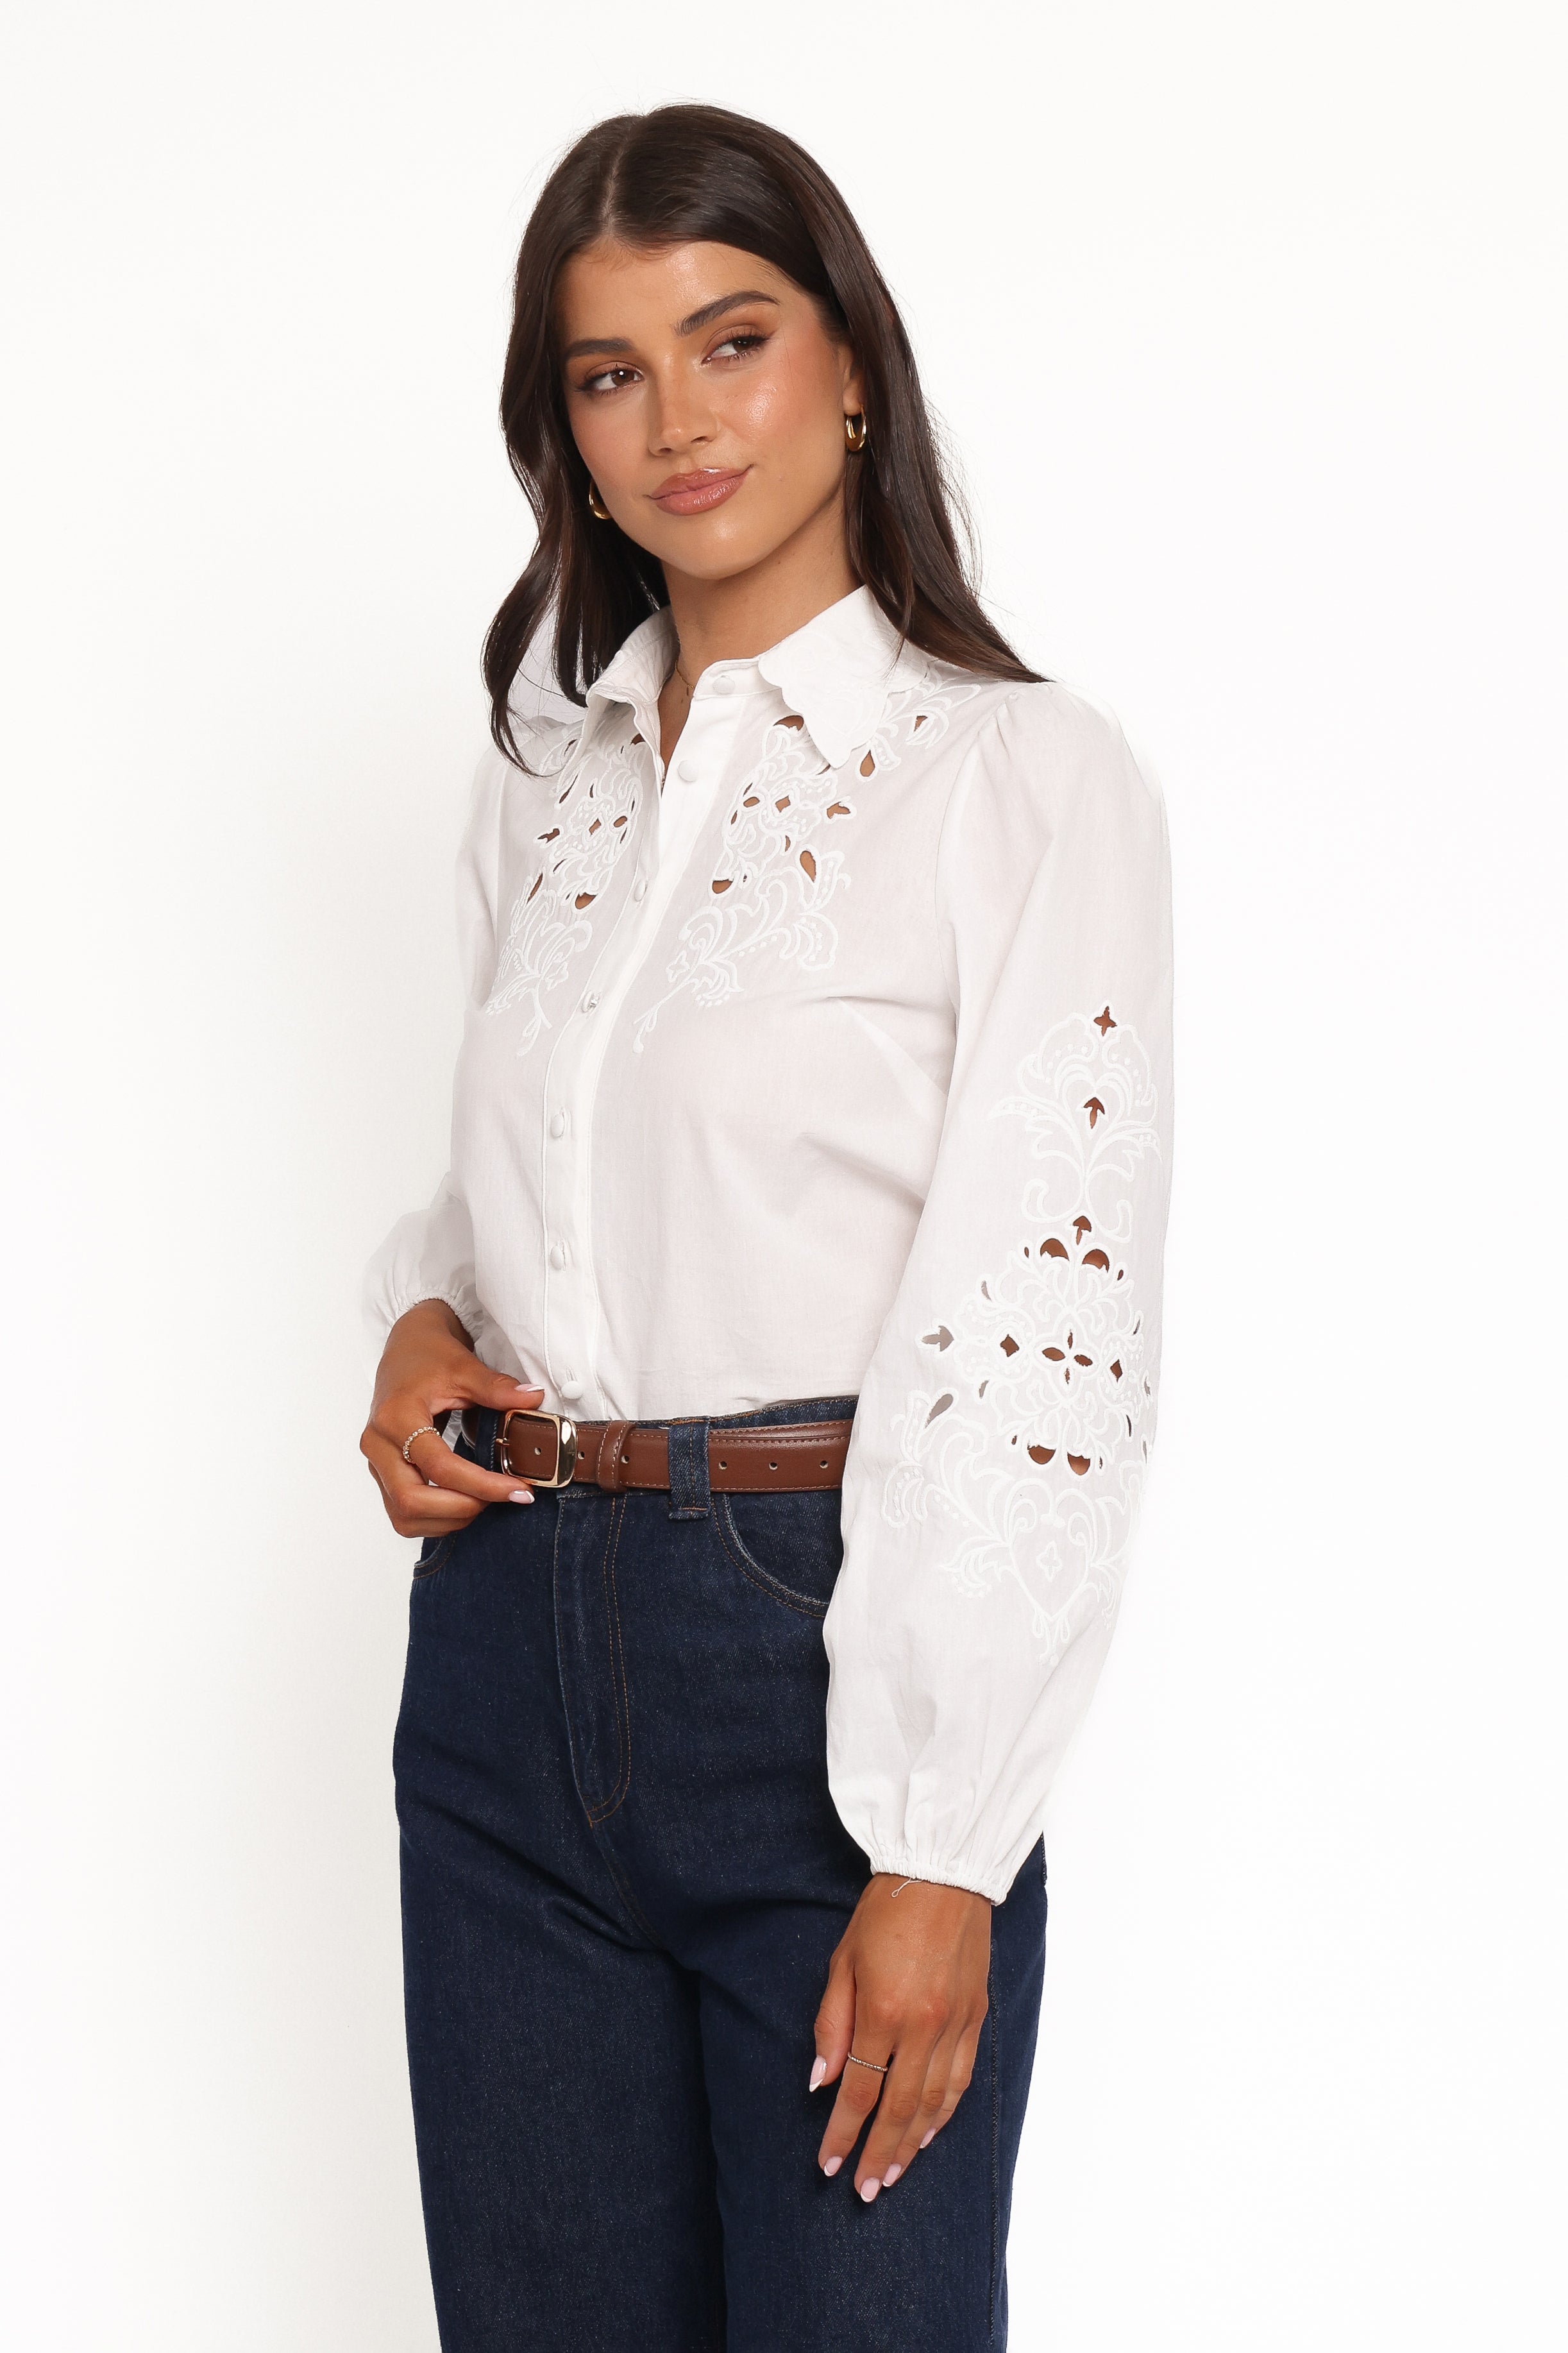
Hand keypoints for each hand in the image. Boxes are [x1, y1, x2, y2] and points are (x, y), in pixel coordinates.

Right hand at [361, 1300, 546, 1535]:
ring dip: (448, 1520)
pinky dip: (434, 1520)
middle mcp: (378, 1445)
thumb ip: (497, 1387)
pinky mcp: (381, 1474)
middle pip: (411, 1500)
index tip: (519, 1490)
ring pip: (403, 1516)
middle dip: (462, 1508)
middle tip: (502, 1497)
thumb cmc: (429, 1357)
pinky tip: (464, 1504)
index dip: (481, 1485)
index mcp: (396, 1417)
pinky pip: (402, 1515)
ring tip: (485, 1502)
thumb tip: (534, 1398)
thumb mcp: (464, 1367)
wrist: (404, 1351)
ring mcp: (376, 1463)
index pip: (438, 1466)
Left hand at [811, 1873, 991, 2199]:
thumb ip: (831, 2024)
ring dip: (912, 2144)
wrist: (942, 1872)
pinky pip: (960, 2079)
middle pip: (898, 2109)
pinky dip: (944, 2112)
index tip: (828, 2164)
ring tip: (893, 2172)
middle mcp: (923, 2026)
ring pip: (934, 2103)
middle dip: (878, 2154)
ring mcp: (954, 2024)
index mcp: (882, 2011)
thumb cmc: (883, 1911)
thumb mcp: (842, 1960)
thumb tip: (820, 2081)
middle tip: (864, 2189)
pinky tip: (929, 2132)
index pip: (858, 2091)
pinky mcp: (976, 2017)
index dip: (842, 2133)